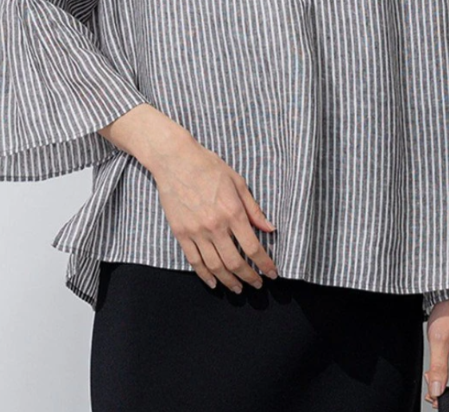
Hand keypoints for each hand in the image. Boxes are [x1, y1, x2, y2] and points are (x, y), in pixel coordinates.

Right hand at [149, 126, 278, 292]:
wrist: (175, 160)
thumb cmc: (208, 166)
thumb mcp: (238, 182)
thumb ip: (253, 209)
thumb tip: (269, 229)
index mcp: (233, 212)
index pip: (253, 247)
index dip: (264, 264)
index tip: (272, 274)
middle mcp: (215, 226)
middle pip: (235, 262)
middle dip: (249, 277)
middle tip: (257, 285)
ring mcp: (196, 231)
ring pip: (215, 266)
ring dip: (229, 281)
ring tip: (238, 288)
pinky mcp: (181, 233)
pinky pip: (194, 261)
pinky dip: (205, 275)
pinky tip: (214, 282)